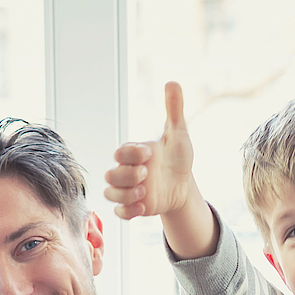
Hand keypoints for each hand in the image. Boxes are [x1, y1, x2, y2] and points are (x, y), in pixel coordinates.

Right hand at [104, 81, 198, 219]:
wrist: (183, 183)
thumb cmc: (177, 157)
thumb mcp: (178, 133)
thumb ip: (174, 109)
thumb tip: (172, 82)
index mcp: (134, 153)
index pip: (121, 152)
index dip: (132, 153)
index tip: (151, 153)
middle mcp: (126, 171)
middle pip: (110, 175)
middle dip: (126, 175)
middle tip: (146, 174)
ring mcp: (128, 190)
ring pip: (110, 194)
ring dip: (124, 195)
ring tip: (144, 192)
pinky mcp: (133, 207)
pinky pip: (119, 213)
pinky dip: (127, 212)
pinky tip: (144, 207)